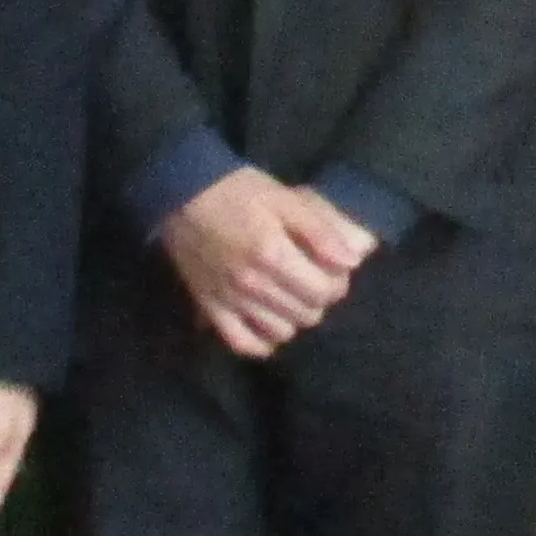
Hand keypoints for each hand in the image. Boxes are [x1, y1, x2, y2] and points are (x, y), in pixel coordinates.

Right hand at [159, 166, 378, 356]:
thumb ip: (321, 231)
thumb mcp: (286, 199)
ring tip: (290, 295)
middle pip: (308, 314)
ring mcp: (229, 300)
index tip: (333, 268)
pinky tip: (269, 322)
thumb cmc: (239, 191)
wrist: (181, 193)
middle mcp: (252, 285)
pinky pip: (243, 343)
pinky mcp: (209, 308)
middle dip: (318, 298)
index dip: (338, 282)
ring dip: (293, 317)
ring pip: (282, 332)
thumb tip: (354, 261)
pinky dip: (262, 341)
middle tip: (311, 278)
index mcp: (273, 254)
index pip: (325, 292)